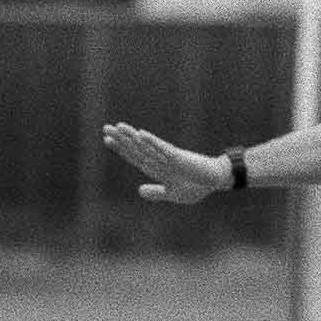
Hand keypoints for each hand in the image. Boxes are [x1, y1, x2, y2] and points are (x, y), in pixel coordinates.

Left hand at [102, 123, 230, 203]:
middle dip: (120, 139)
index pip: (134, 156)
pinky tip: (140, 135)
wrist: (215, 180)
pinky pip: (162, 148)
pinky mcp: (178, 157)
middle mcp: (159, 160)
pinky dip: (151, 142)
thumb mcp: (172, 193)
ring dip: (131, 136)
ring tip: (117, 127)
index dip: (120, 148)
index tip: (107, 140)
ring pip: (146, 145)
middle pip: (136, 148)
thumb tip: (139, 191)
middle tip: (105, 128)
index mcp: (156, 168)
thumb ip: (156, 192)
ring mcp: (167, 157)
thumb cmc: (196, 186)